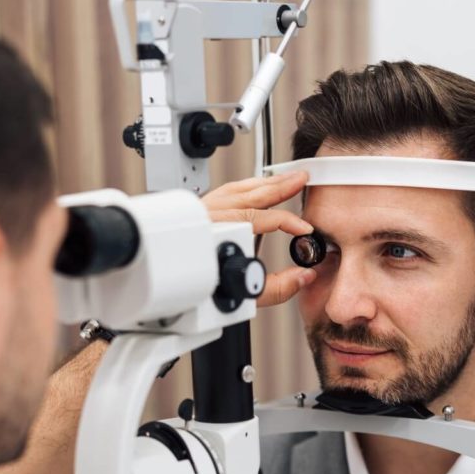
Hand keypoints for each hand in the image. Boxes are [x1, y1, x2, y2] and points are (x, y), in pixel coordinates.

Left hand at [203, 171, 317, 306]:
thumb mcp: (244, 295)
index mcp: (220, 233)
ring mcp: (202, 212)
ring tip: (285, 179)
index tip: (303, 228)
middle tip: (301, 178)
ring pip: (237, 189)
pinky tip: (256, 185)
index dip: (287, 221)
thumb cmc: (202, 292)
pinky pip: (225, 191)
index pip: (261, 219)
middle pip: (249, 194)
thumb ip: (277, 288)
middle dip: (280, 185)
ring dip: (265, 183)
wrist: (170, 291)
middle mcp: (209, 217)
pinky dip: (245, 186)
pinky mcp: (198, 213)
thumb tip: (303, 276)